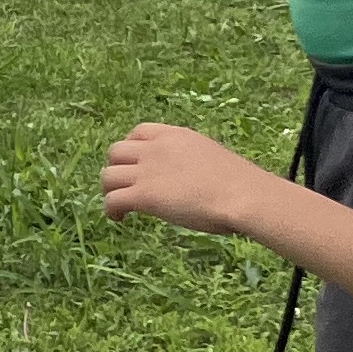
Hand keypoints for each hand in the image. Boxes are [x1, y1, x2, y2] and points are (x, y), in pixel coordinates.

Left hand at [103, 121, 274, 239]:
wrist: (244, 196)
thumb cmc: (240, 183)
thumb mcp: (209, 156)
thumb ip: (187, 160)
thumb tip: (184, 176)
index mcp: (175, 135)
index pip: (139, 132)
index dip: (131, 147)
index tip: (134, 162)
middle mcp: (155, 149)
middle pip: (116, 152)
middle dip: (117, 167)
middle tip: (125, 185)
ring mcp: (147, 171)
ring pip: (108, 176)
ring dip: (109, 189)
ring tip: (118, 205)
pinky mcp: (143, 195)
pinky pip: (113, 200)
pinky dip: (110, 210)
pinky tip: (119, 219)